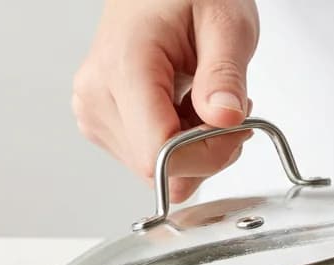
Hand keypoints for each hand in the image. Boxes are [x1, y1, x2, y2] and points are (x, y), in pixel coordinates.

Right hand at [72, 0, 258, 202]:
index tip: (237, 126)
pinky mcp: (103, 123)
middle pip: (162, 170)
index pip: (162, 157)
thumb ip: (224, 74)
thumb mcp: (225, 23)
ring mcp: (95, 113)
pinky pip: (153, 160)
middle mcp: (98, 97)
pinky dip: (181, 145)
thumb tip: (224, 119)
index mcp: (123, 68)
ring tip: (205, 99)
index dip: (209, 155)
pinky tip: (187, 108)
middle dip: (208, 151)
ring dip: (196, 149)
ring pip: (160, 172)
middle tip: (228, 106)